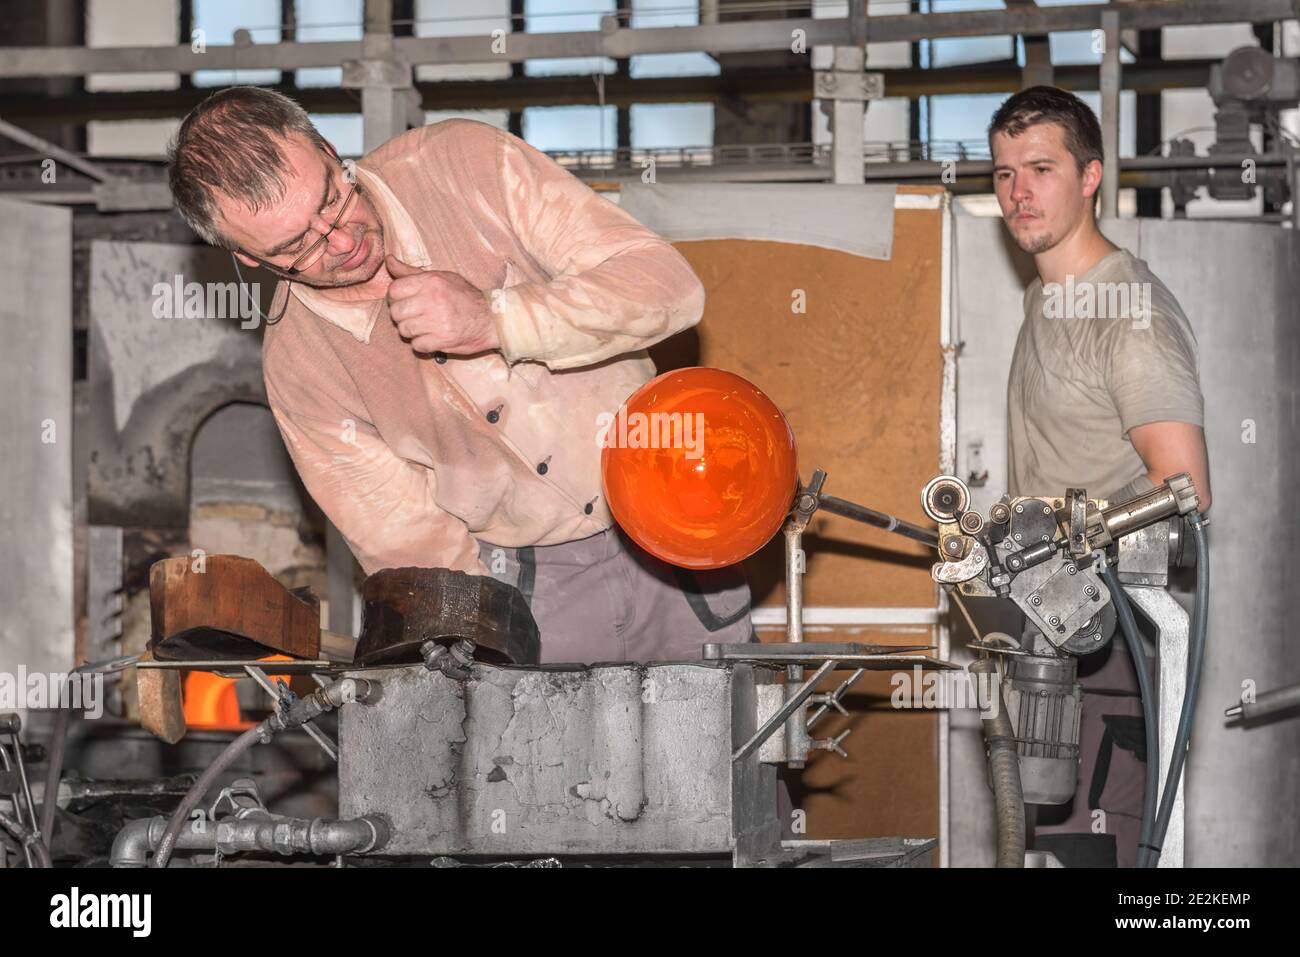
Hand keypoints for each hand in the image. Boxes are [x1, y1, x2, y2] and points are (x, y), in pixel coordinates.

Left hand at [385, 255, 499, 355]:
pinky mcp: (442, 340)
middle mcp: (432, 300)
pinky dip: (422, 344)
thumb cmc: (465, 297)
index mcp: (431, 282)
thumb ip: (412, 272)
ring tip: (425, 327)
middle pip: (396, 312)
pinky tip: (432, 337)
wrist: (492, 319)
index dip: (397, 298)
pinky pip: (417, 345)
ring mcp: (436, 321)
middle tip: (415, 316)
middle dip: (402, 316)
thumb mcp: (441, 278)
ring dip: (412, 331)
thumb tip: (388, 260)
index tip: (406, 301)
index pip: (395, 290)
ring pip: (404, 330)